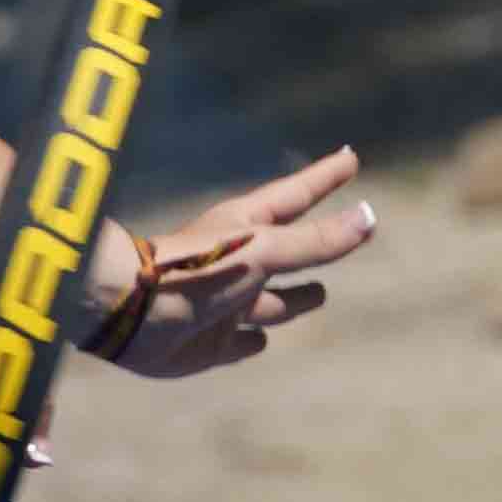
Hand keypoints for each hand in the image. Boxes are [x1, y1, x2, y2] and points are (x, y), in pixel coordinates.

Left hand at [96, 147, 377, 379]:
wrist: (131, 315)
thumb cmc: (197, 270)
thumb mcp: (264, 250)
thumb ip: (316, 241)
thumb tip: (369, 216)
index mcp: (247, 228)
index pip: (297, 196)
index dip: (324, 178)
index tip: (350, 158)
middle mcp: (238, 263)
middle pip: (289, 252)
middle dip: (314, 244)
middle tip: (340, 236)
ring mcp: (225, 304)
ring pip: (271, 302)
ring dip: (293, 300)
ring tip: (318, 294)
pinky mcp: (211, 344)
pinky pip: (241, 343)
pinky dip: (252, 341)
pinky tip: (260, 341)